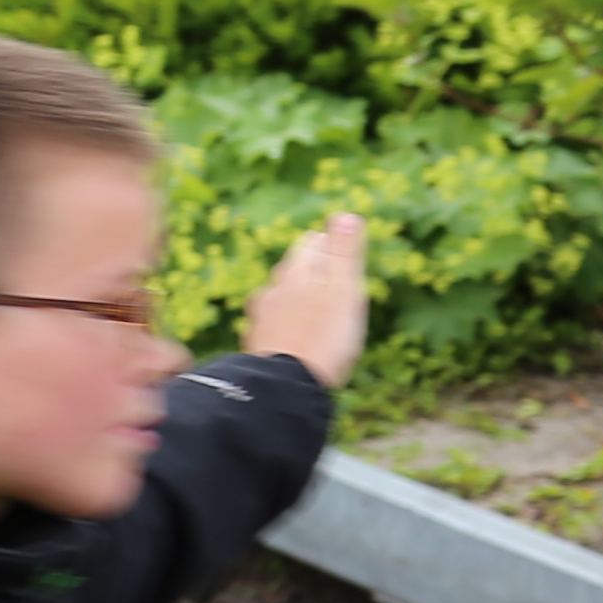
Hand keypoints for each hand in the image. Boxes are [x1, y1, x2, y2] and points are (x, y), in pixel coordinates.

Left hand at [242, 211, 369, 390]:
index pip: (312, 242)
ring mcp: (260, 317)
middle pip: (294, 269)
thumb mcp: (344, 291)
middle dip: (314, 272)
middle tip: (336, 286)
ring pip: (280, 297)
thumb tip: (345, 214)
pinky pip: (272, 325)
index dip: (332, 248)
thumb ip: (344, 253)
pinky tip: (294, 338)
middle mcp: (272, 289)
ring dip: (297, 300)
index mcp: (295, 271)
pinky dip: (285, 325)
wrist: (285, 388)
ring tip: (317, 314)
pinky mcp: (256, 344)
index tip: (347, 262)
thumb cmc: (324, 338)